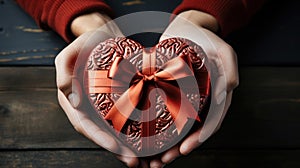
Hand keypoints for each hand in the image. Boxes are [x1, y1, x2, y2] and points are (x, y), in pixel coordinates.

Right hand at [55, 13, 140, 166]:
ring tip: (145, 160)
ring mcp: (102, 106)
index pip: (85, 125)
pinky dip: (135, 132)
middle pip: (102, 134)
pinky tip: (148, 141)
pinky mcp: (116, 101)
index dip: (100, 139)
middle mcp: (87, 108)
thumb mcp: (70, 53)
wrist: (102, 34)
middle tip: (136, 162)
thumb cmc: (85, 42)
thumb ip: (64, 73)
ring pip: (114, 131)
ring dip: (128, 148)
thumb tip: (72, 100)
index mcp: (72, 101)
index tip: (118, 148)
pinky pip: (125, 119)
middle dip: (118, 150)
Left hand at [155, 10, 238, 164]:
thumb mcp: (222, 49)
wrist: (186, 29)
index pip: (211, 122)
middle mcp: (202, 102)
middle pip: (192, 131)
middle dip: (178, 148)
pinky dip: (157, 128)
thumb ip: (230, 67)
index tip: (184, 150)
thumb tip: (229, 89)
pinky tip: (146, 137)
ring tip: (153, 157)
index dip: (199, 138)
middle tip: (163, 160)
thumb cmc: (206, 38)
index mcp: (217, 97)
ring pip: (177, 128)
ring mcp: (186, 99)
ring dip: (166, 144)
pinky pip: (164, 114)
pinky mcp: (171, 94)